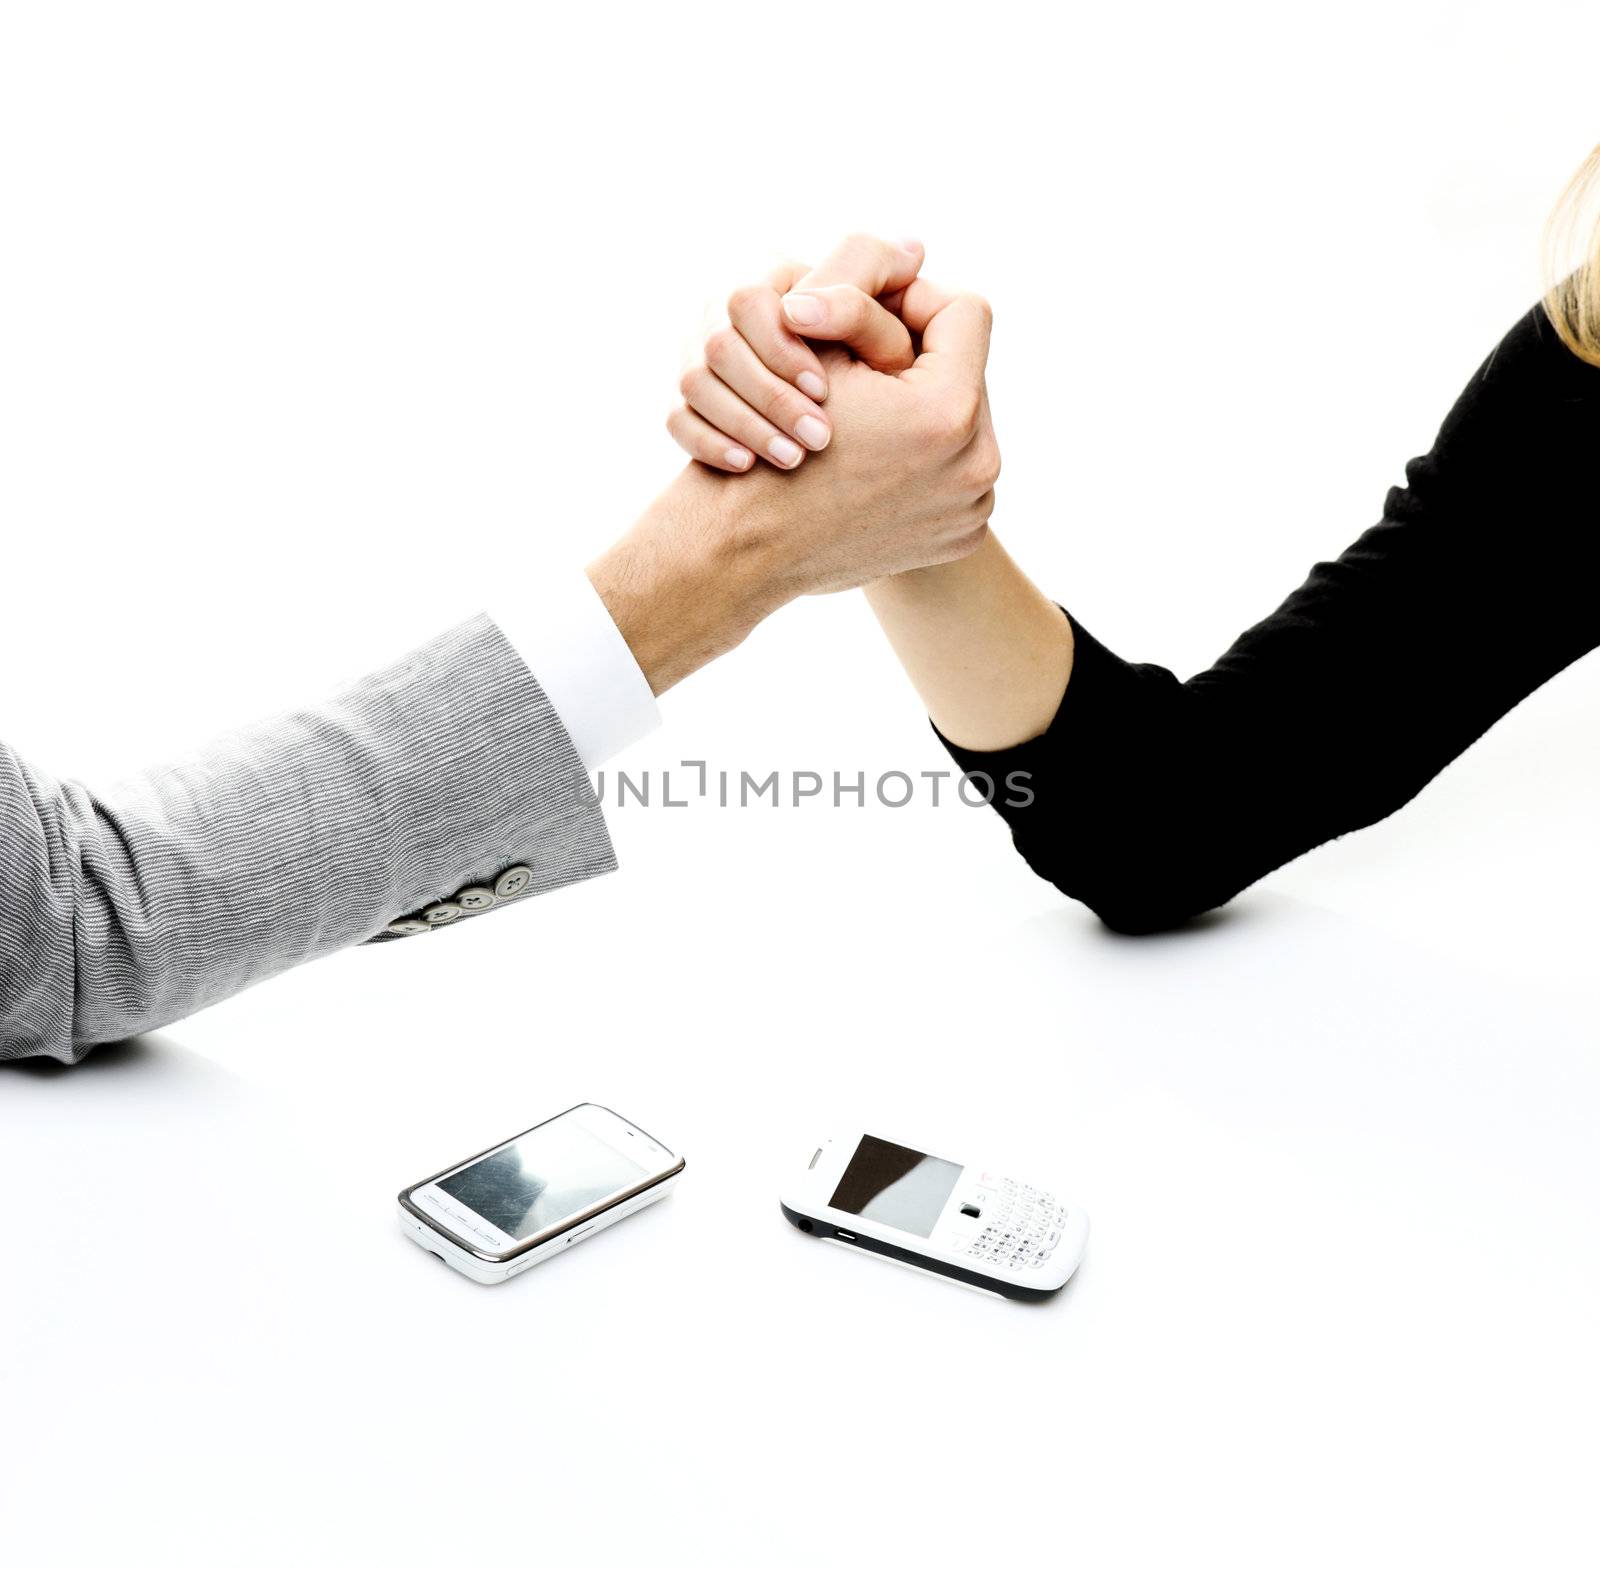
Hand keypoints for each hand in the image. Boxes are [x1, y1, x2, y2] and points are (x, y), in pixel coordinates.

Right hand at [670, 234, 926, 471]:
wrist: (826, 449)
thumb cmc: (867, 369)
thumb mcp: (876, 322)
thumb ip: (882, 283)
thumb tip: (913, 248)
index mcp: (767, 287)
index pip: (750, 303)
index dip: (784, 348)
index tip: (824, 389)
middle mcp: (725, 316)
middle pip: (718, 346)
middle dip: (771, 395)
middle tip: (819, 436)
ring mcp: (697, 361)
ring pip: (693, 383)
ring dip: (747, 423)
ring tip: (793, 459)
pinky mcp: (685, 404)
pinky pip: (676, 419)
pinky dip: (709, 442)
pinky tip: (747, 466)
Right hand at [671, 234, 1000, 592]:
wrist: (747, 547)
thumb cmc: (768, 437)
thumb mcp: (812, 343)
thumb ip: (863, 281)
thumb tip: (915, 249)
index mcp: (948, 412)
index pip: (964, 312)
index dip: (914, 301)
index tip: (871, 316)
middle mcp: (977, 467)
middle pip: (965, 372)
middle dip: (917, 362)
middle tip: (863, 369)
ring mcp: (972, 510)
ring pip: (961, 423)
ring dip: (921, 409)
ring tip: (869, 415)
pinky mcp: (959, 538)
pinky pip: (956, 473)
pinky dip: (922, 459)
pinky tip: (877, 459)